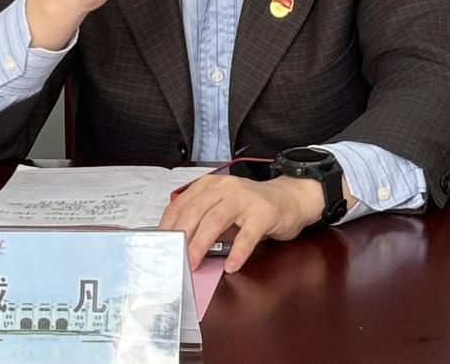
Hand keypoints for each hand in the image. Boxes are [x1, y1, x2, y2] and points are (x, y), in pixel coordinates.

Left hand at [159, 173, 325, 272]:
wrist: (289, 198)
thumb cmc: (252, 206)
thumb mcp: (223, 206)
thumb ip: (204, 219)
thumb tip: (180, 245)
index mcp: (211, 185)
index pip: (182, 203)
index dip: (169, 224)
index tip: (160, 244)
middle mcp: (225, 188)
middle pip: (196, 211)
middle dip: (181, 236)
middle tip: (173, 257)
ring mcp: (245, 199)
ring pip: (216, 220)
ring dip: (201, 243)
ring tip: (193, 263)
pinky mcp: (263, 213)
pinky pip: (248, 234)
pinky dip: (238, 251)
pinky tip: (231, 265)